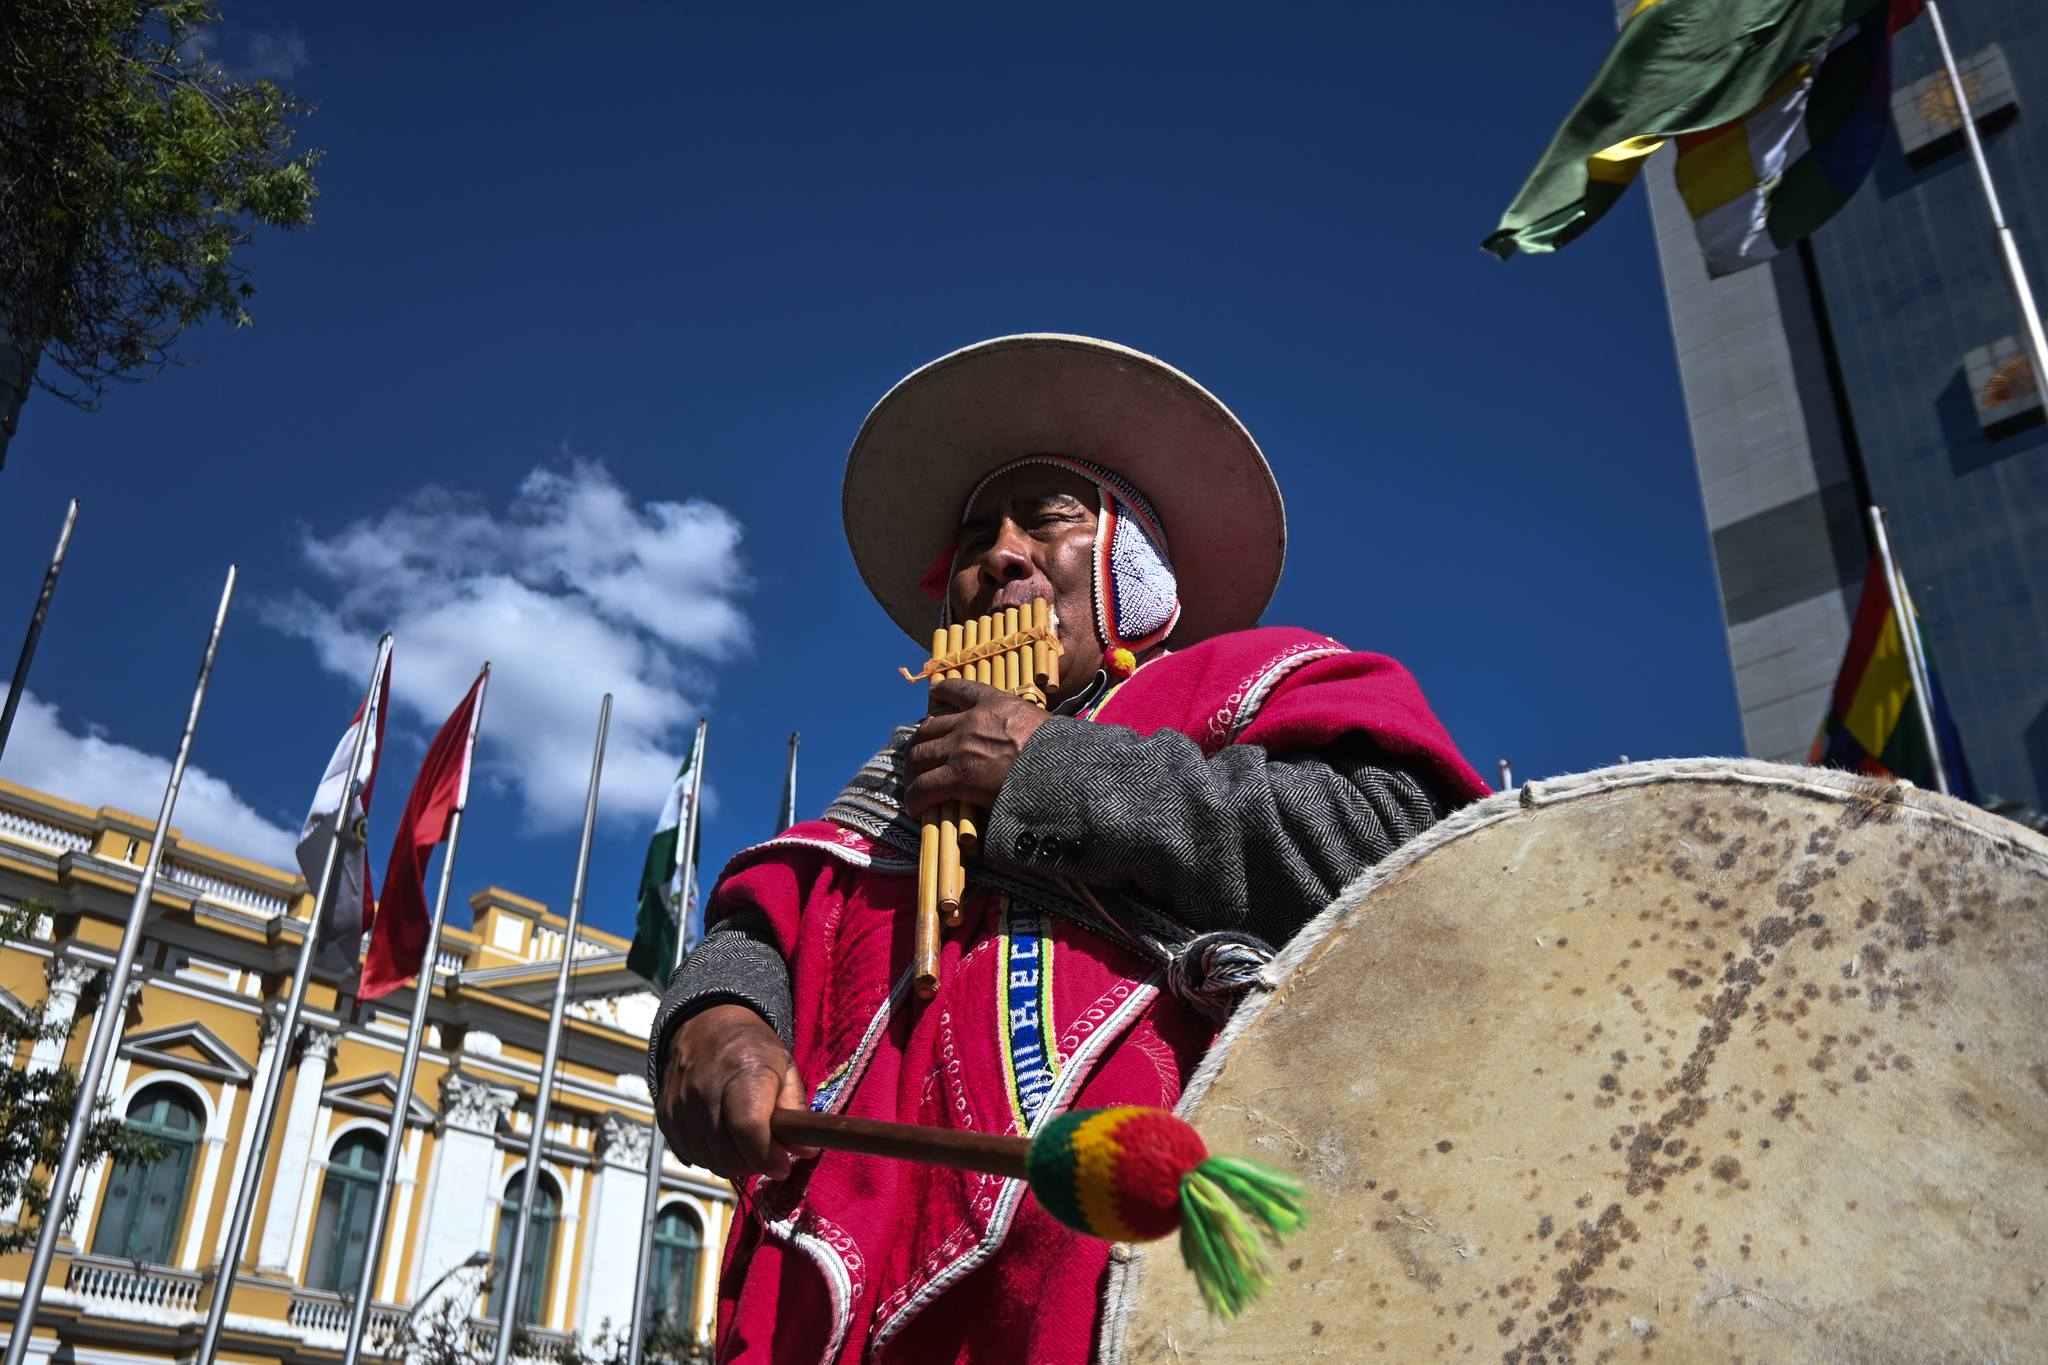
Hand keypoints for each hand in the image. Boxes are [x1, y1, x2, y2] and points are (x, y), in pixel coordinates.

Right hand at [659, 1003, 818, 1180]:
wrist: (704, 1027)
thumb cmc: (750, 1048)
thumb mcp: (784, 1067)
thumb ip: (795, 1109)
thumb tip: (806, 1151)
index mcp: (743, 1072)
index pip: (749, 1128)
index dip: (767, 1156)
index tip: (783, 1165)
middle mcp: (705, 1090)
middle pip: (730, 1154)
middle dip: (755, 1163)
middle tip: (768, 1152)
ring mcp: (681, 1106)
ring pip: (712, 1162)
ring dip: (735, 1162)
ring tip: (747, 1142)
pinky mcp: (667, 1119)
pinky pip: (693, 1156)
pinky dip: (713, 1156)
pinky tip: (725, 1138)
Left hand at [904, 678, 1051, 816]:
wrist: (1060, 770)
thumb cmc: (1058, 750)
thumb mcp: (1039, 721)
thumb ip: (1019, 723)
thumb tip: (1015, 738)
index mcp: (993, 703)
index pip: (959, 689)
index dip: (942, 692)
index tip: (934, 695)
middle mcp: (971, 721)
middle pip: (928, 728)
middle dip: (919, 744)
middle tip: (918, 758)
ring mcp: (961, 748)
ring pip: (919, 756)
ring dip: (913, 770)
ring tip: (913, 784)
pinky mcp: (958, 776)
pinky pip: (924, 787)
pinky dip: (915, 798)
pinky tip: (914, 807)